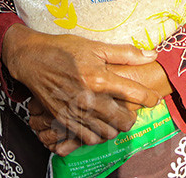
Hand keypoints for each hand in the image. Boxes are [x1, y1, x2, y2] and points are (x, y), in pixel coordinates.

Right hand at [30, 61, 171, 155]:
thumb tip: (151, 55)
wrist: (32, 59)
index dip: (149, 98)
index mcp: (99, 78)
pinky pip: (87, 138)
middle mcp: (89, 99)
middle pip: (123, 121)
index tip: (153, 99)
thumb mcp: (95, 46)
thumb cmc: (64, 50)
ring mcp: (75, 112)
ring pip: (107, 133)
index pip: (134, 94)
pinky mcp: (63, 120)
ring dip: (114, 127)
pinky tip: (97, 123)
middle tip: (131, 110)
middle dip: (132, 117)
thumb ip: (125, 53)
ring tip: (114, 117)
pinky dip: (96, 134)